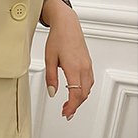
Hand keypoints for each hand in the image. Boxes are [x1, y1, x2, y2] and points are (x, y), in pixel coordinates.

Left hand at [44, 6, 93, 120]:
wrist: (67, 24)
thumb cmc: (57, 38)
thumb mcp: (49, 58)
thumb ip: (50, 77)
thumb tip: (52, 93)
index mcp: (73, 67)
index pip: (76, 93)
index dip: (71, 106)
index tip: (66, 113)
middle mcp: (83, 67)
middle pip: (83, 93)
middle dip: (75, 106)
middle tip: (65, 112)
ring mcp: (87, 65)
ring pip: (87, 88)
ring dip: (79, 99)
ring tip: (68, 105)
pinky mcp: (88, 63)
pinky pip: (88, 81)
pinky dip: (83, 90)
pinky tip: (75, 92)